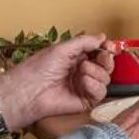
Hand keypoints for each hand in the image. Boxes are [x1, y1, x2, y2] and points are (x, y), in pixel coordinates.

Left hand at [0, 34, 115, 128]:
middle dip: (106, 59)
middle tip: (101, 56)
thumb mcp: (62, 48)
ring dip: (96, 71)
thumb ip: (84, 42)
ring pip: (105, 78)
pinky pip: (101, 92)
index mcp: (75, 57)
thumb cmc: (39, 68)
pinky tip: (83, 82)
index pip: (98, 52)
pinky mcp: (85, 101)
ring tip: (81, 71)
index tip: (109, 45)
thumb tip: (102, 37)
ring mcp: (84, 87)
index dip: (106, 48)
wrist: (29, 91)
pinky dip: (95, 85)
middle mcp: (81, 72)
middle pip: (106, 65)